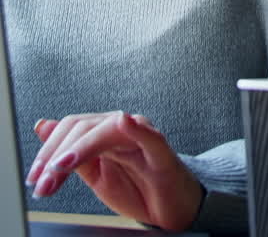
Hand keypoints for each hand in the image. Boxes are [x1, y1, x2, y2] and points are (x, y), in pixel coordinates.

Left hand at [28, 111, 203, 230]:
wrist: (171, 207)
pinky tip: (124, 122)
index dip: (47, 151)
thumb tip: (43, 126)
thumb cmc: (138, 187)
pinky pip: (149, 136)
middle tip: (42, 183)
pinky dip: (136, 128)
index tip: (34, 178)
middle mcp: (122, 128)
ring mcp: (142, 136)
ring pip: (108, 129)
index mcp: (104, 132)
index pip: (71, 128)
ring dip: (80, 147)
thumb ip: (71, 153)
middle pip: (83, 126)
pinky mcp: (161, 152)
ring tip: (61, 167)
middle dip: (56, 154)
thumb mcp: (96, 175)